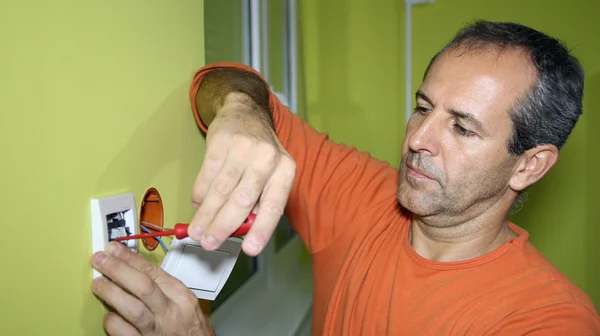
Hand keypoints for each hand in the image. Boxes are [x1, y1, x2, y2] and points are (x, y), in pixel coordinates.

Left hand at [90, 242, 212, 335]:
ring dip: (112, 294)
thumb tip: (132, 267)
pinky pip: (125, 335)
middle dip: (119, 270)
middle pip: (144, 287)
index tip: (114, 249)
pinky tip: (109, 316)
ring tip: (98, 284)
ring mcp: (157, 331)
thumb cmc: (189, 328)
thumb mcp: (184, 302)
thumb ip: (162, 287)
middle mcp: (170, 314)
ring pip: (134, 311)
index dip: (131, 259)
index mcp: (181, 297)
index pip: (154, 272)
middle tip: (100, 260)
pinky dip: (114, 324)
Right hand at [189, 96, 295, 255]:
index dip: (261, 230)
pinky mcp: (220, 142)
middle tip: (210, 243)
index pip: (273, 206)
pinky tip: (197, 207)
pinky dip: (199, 196)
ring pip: (221, 191)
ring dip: (206, 216)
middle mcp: (267, 158)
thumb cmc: (260, 152)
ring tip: (198, 232)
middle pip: (242, 200)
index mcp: (285, 170)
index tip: (250, 249)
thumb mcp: (271, 174)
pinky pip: (206, 177)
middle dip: (223, 226)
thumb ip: (259, 202)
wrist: (246, 113)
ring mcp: (243, 149)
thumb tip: (239, 231)